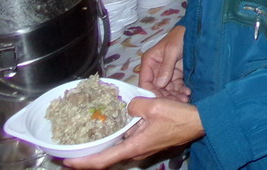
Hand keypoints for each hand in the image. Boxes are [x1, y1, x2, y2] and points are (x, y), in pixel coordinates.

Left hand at [64, 96, 202, 168]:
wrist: (200, 122)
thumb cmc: (178, 117)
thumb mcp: (154, 105)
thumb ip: (135, 104)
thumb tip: (129, 106)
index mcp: (134, 145)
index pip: (102, 160)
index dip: (82, 162)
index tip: (66, 162)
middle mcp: (136, 151)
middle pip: (107, 157)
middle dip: (88, 156)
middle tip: (71, 150)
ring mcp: (143, 148)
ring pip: (118, 149)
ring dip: (103, 147)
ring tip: (87, 139)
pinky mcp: (149, 142)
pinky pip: (128, 142)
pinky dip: (117, 139)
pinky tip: (114, 129)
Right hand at [140, 26, 188, 99]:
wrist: (195, 32)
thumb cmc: (180, 37)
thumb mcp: (172, 50)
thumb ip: (166, 67)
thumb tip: (159, 85)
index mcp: (149, 62)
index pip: (145, 82)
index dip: (151, 93)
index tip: (160, 102)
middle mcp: (155, 69)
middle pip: (156, 89)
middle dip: (166, 97)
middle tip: (176, 102)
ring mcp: (166, 73)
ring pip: (167, 89)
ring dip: (175, 96)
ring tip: (185, 99)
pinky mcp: (176, 74)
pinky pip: (177, 86)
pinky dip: (181, 91)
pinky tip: (187, 93)